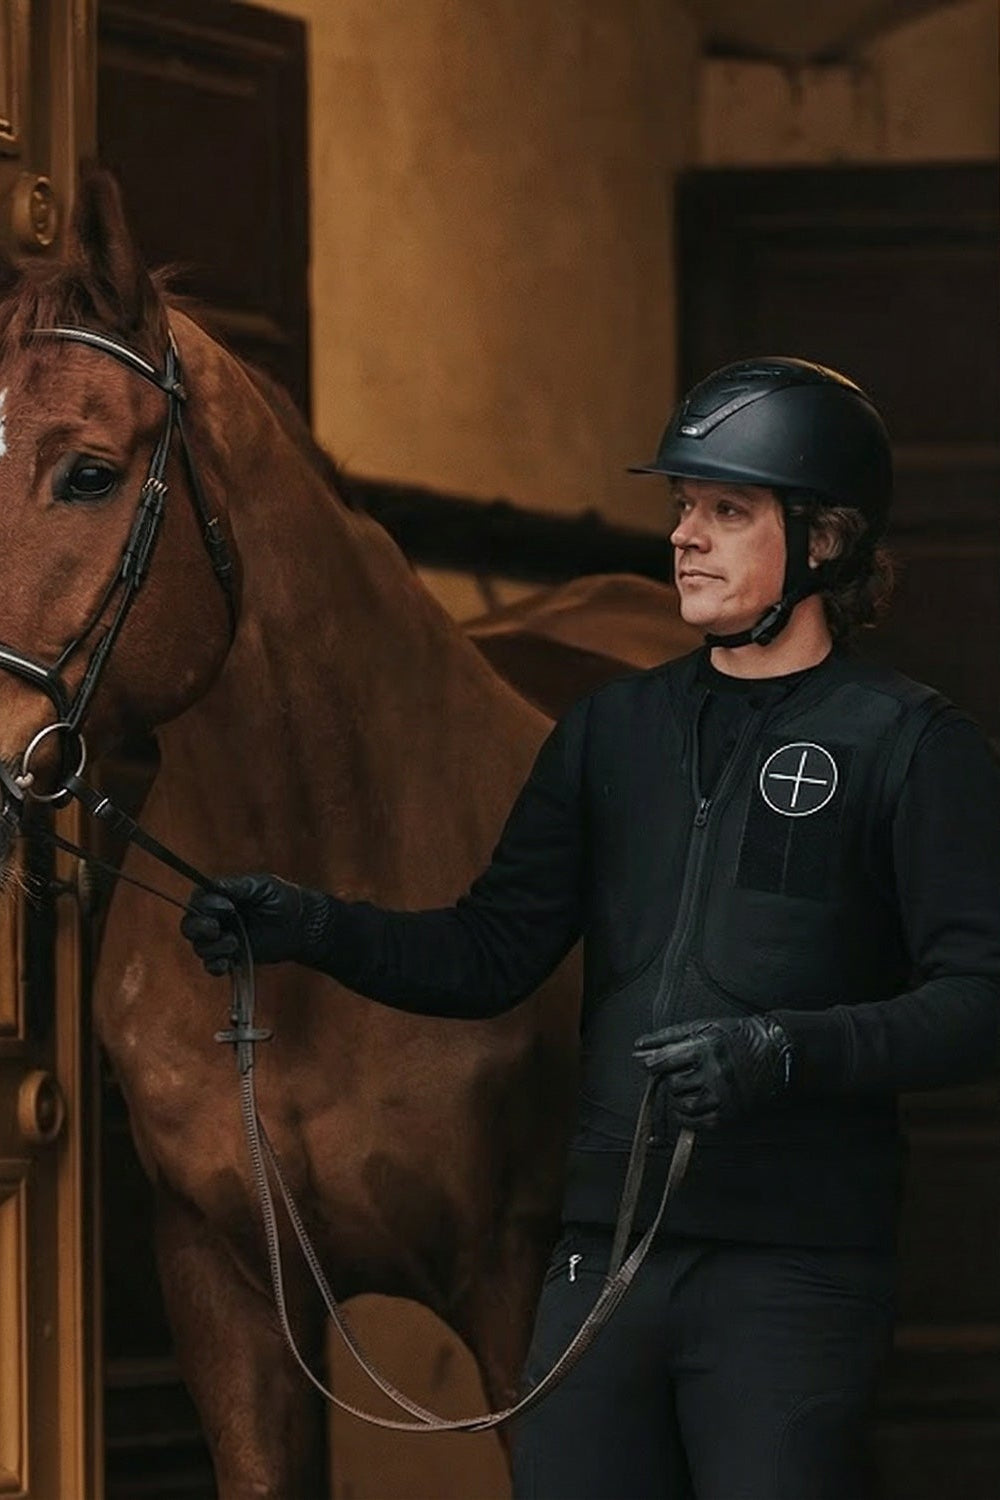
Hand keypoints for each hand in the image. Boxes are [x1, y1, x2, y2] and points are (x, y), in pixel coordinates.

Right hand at [180, 874, 310, 974]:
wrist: (301, 925)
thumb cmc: (282, 899)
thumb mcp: (262, 886)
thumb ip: (237, 886)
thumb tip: (213, 886)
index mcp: (221, 897)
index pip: (198, 900)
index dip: (205, 904)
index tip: (226, 906)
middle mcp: (217, 918)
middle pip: (190, 925)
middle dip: (198, 927)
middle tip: (215, 929)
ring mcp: (222, 938)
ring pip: (199, 946)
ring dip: (212, 947)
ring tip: (235, 943)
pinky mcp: (231, 957)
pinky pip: (212, 965)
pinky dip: (214, 966)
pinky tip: (226, 963)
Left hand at [633, 1015, 793, 1129]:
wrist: (773, 1054)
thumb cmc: (732, 1036)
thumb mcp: (702, 1028)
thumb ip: (668, 1037)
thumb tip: (637, 1048)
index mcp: (705, 1048)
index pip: (664, 1062)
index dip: (654, 1065)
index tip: (652, 1065)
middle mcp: (714, 1073)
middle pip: (672, 1084)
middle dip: (672, 1080)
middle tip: (682, 1074)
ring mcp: (722, 1096)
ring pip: (680, 1105)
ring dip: (678, 1098)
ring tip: (691, 1087)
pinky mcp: (728, 1115)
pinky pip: (693, 1123)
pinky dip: (686, 1117)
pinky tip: (692, 1105)